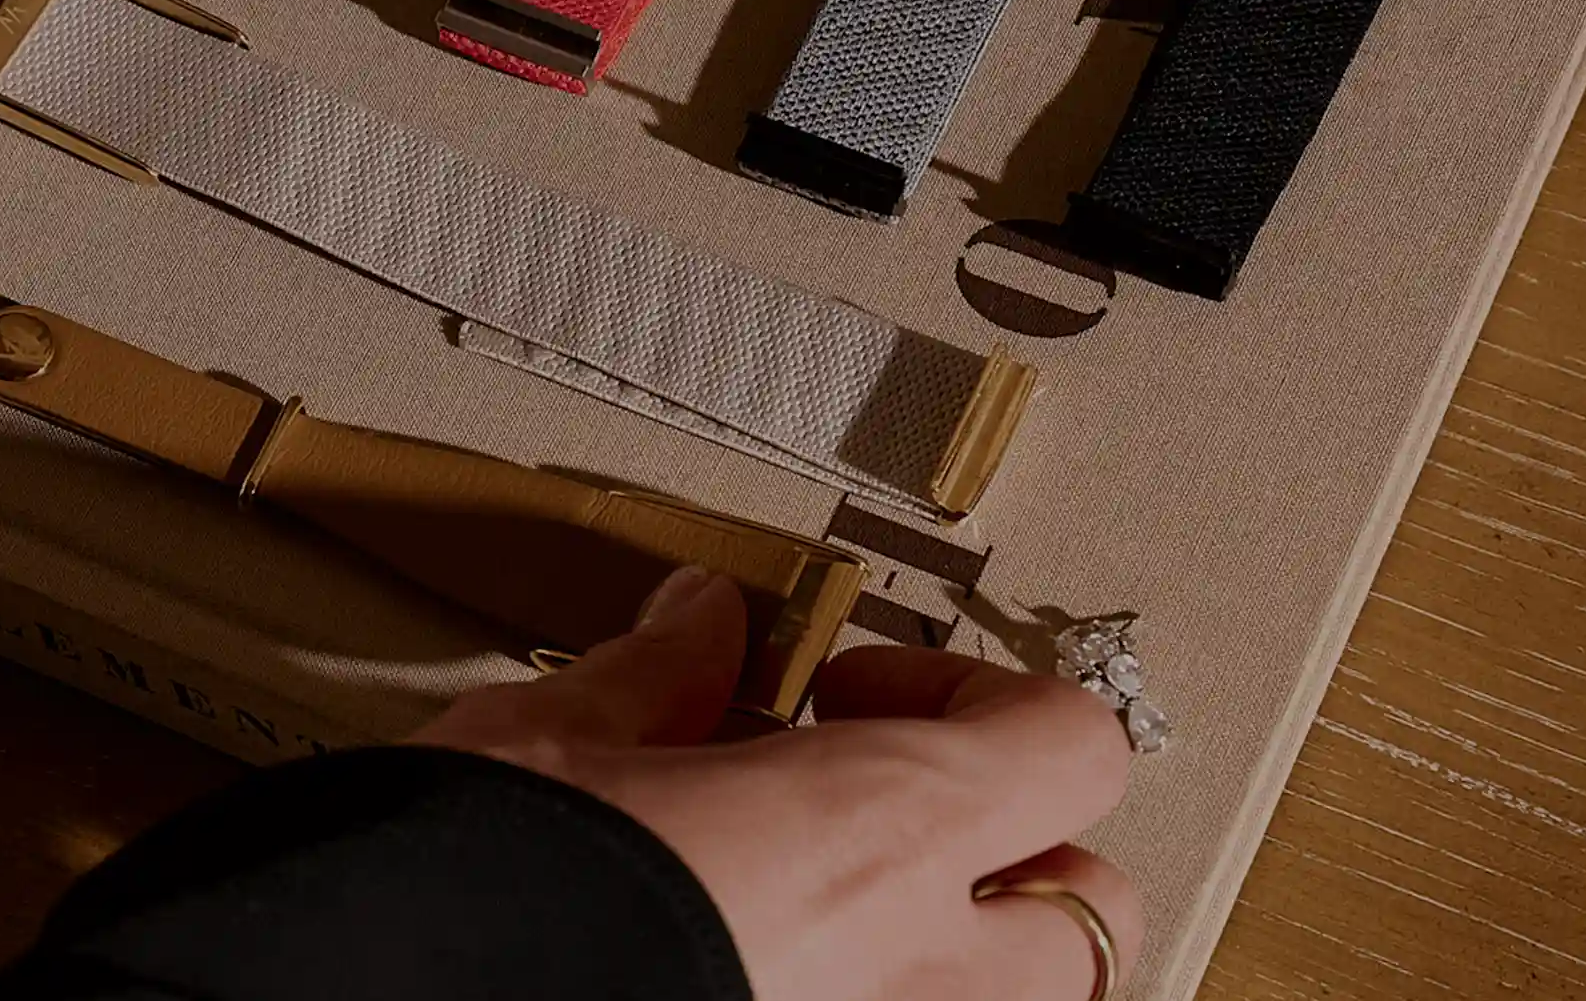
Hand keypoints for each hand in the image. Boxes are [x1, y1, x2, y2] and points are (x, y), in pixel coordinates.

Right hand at [417, 570, 1141, 1000]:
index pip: (1071, 743)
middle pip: (1090, 911)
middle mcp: (917, 972)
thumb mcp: (558, 741)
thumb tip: (696, 621)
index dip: (985, 694)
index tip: (863, 688)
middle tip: (889, 808)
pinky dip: (870, 996)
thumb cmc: (496, 893)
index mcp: (881, 834)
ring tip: (843, 906)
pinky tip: (766, 964)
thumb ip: (657, 676)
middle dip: (1015, 856)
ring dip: (964, 950)